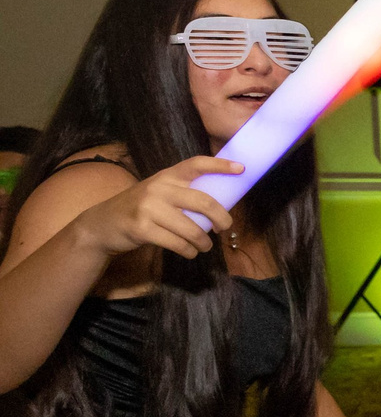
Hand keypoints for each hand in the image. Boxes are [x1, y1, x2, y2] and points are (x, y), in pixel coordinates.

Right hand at [80, 156, 240, 259]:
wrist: (103, 224)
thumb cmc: (141, 209)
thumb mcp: (159, 193)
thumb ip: (183, 194)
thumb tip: (221, 204)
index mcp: (166, 175)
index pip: (196, 164)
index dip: (220, 165)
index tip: (241, 169)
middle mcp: (158, 188)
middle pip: (204, 202)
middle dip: (222, 219)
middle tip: (224, 228)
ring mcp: (148, 208)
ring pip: (193, 229)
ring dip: (204, 242)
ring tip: (204, 245)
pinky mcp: (142, 228)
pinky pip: (178, 244)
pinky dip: (189, 252)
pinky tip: (189, 252)